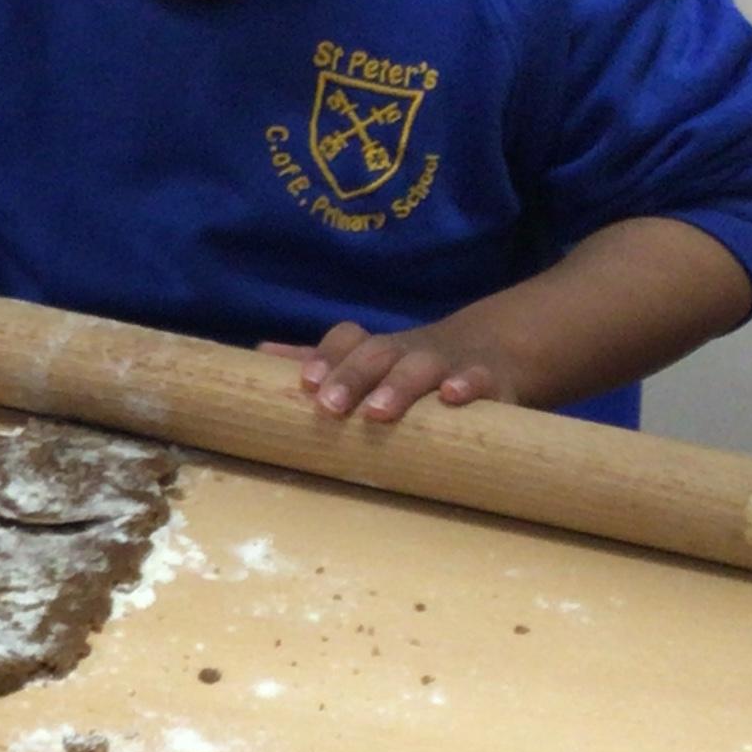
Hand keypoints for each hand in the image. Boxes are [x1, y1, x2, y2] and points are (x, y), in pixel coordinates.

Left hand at [262, 315, 505, 423]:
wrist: (491, 350)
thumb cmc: (412, 366)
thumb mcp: (370, 362)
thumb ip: (320, 361)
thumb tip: (260, 354)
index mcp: (377, 348)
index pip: (347, 339)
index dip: (326, 357)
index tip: (306, 383)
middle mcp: (408, 350)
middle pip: (377, 352)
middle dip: (352, 376)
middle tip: (330, 407)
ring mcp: (448, 362)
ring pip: (422, 366)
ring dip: (399, 385)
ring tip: (378, 412)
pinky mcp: (489, 379)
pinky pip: (479, 378)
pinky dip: (466, 385)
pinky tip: (451, 398)